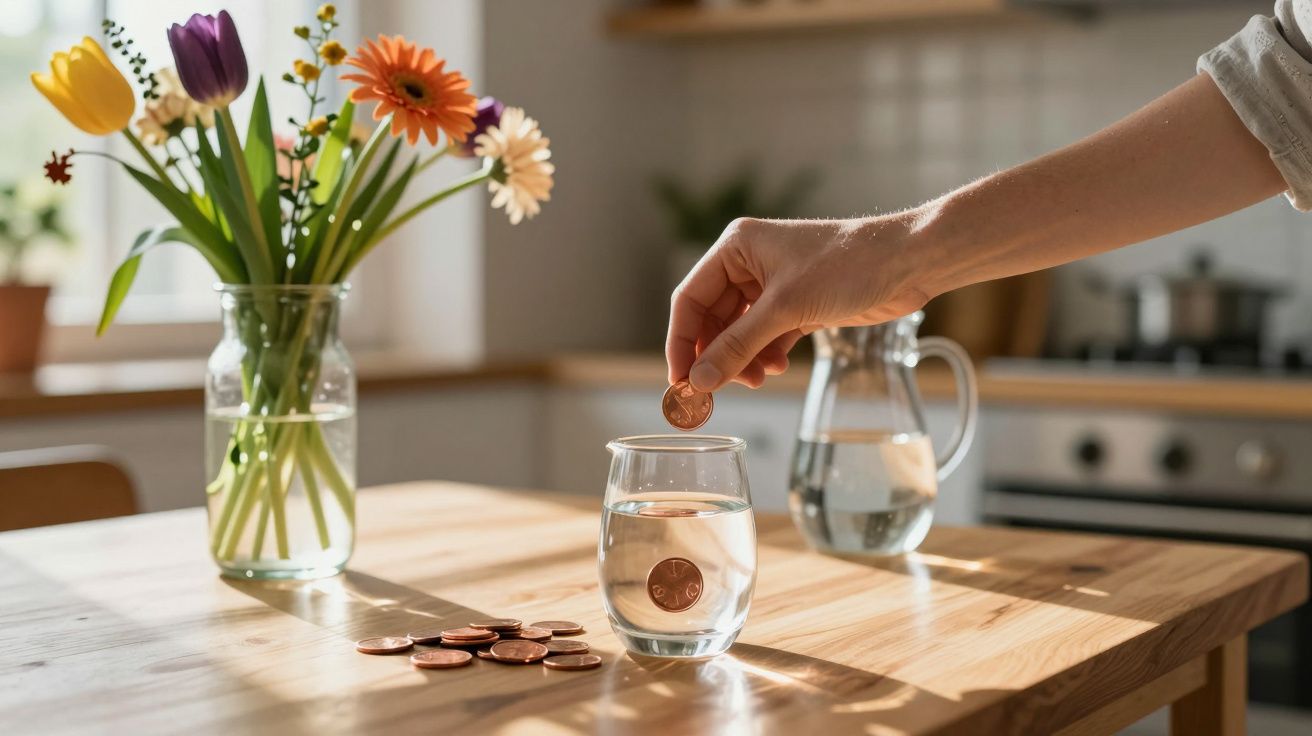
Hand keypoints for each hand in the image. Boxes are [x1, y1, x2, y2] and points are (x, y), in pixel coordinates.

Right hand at [666, 213, 935, 391]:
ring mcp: (774, 285)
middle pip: (713, 320)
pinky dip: (766, 356)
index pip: (690, 299)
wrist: (908, 263)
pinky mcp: (797, 304)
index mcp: (736, 248)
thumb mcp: (785, 309)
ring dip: (743, 360)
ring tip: (757, 379)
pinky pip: (766, 337)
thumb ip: (738, 346)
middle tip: (716, 391)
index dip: (682, 342)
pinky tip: (777, 369)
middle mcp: (749, 264)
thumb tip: (699, 380)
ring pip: (740, 332)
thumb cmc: (848, 266)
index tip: (680, 380)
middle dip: (717, 356)